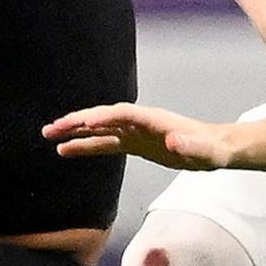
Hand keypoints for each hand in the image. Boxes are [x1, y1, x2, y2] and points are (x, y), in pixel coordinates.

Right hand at [45, 102, 235, 169]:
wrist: (216, 149)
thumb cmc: (212, 150)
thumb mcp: (205, 151)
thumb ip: (190, 145)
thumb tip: (173, 140)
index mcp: (154, 120)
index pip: (123, 114)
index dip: (103, 117)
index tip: (82, 123)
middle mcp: (141, 122)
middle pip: (104, 117)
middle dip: (78, 122)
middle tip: (51, 129)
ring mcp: (136, 132)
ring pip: (99, 129)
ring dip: (75, 132)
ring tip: (49, 136)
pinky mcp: (134, 144)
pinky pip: (105, 143)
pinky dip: (85, 145)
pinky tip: (66, 150)